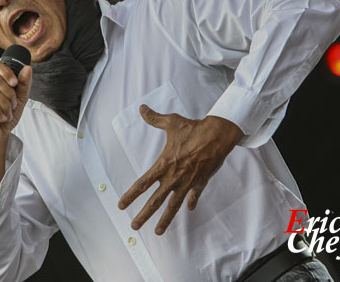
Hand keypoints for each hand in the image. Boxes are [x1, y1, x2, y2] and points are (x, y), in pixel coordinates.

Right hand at [0, 60, 32, 142]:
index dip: (7, 72)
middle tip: (12, 107)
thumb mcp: (19, 99)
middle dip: (9, 95)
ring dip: (4, 105)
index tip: (15, 84)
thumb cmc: (5, 117)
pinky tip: (0, 118)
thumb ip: (24, 84)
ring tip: (7, 114)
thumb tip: (27, 68)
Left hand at [118, 105, 243, 234]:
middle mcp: (173, 178)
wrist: (218, 136)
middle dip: (143, 215)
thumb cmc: (194, 129)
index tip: (121, 205)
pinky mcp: (200, 183)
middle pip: (155, 201)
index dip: (130, 195)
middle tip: (133, 226)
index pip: (142, 184)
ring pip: (173, 206)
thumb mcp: (171, 122)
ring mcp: (187, 183)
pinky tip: (188, 210)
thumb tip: (142, 108)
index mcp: (163, 165)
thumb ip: (154, 118)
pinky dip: (190, 203)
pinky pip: (193, 196)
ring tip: (157, 232)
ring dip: (165, 219)